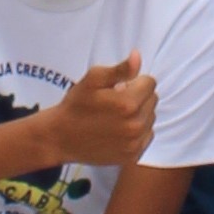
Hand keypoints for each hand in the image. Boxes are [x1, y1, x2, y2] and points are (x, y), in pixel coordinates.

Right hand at [41, 60, 157, 171]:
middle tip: (114, 102)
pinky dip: (137, 132)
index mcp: (128, 104)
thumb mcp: (93, 80)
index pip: (150, 82)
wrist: (61, 137)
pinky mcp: (133, 156)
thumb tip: (138, 56)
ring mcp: (135, 143)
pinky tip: (118, 131)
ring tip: (114, 117)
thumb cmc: (76, 105)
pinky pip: (146, 137)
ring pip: (150, 119)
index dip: (134, 82)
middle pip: (152, 100)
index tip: (117, 88)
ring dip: (138, 115)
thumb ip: (120, 69)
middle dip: (137, 97)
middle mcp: (136, 125)